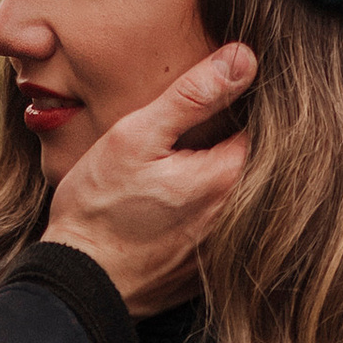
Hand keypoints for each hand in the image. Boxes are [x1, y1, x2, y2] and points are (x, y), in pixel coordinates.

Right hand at [44, 47, 254, 317]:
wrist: (78, 284)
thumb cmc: (99, 209)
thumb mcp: (137, 136)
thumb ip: (193, 95)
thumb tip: (244, 58)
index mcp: (228, 178)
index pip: (264, 126)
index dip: (244, 104)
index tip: (221, 96)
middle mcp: (238, 218)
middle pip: (253, 164)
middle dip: (232, 142)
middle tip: (197, 131)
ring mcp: (224, 249)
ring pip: (238, 199)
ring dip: (220, 180)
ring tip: (182, 167)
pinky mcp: (207, 272)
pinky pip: (222, 233)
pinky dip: (205, 215)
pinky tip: (172, 209)